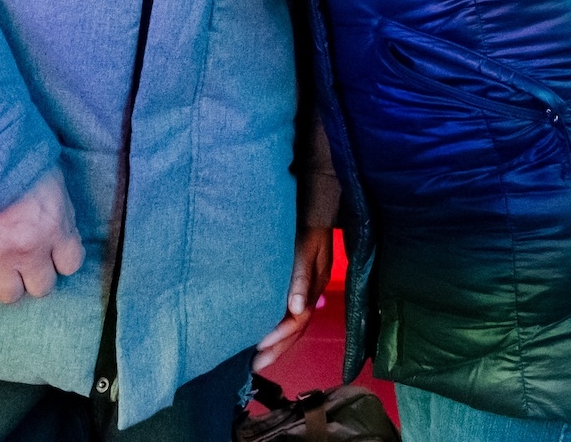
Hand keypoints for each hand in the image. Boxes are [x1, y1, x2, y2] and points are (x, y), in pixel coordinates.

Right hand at [0, 171, 85, 304]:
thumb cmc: (21, 159)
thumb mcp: (53, 181)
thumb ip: (57, 212)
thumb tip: (58, 227)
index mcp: (56, 229)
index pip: (71, 264)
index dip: (64, 258)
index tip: (56, 250)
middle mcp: (30, 250)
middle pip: (42, 287)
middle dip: (38, 275)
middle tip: (31, 259)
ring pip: (9, 294)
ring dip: (9, 281)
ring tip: (6, 265)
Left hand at [253, 227, 332, 370]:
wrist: (315, 204)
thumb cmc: (308, 224)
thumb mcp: (306, 248)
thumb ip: (301, 277)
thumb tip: (297, 310)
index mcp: (314, 286)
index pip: (297, 320)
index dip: (279, 335)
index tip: (259, 347)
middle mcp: (311, 292)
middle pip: (296, 328)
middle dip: (277, 348)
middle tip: (255, 366)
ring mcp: (306, 289)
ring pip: (294, 324)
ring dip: (277, 342)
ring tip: (258, 357)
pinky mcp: (299, 283)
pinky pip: (290, 313)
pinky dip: (279, 327)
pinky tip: (266, 332)